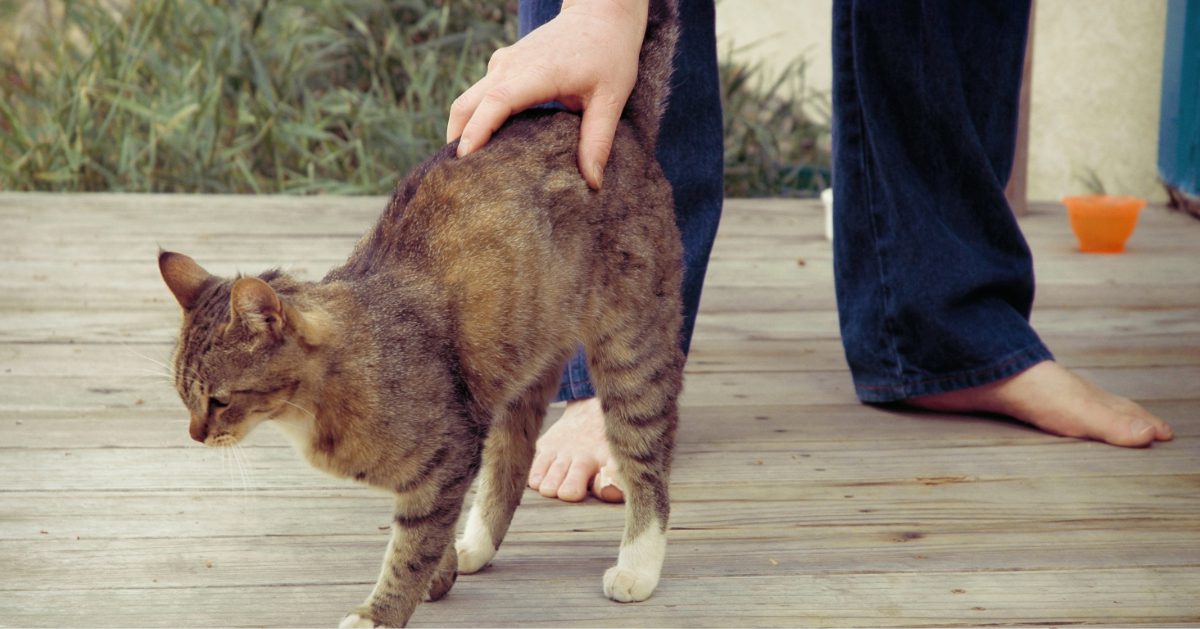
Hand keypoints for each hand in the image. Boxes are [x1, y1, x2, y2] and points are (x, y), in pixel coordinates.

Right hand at [446, 0, 648, 188]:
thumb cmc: (608, 54)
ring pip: (467, 100)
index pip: (496, 102)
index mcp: (536, 72)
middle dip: (457, 140)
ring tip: (467, 171)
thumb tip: (593, 182)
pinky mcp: (503, 65)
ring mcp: (503, 63)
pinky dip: (473, 120)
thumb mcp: (611, 97)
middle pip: (466, 104)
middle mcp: (510, 66)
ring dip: (461, 131)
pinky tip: (484, 147)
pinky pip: (478, 95)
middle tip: (460, 180)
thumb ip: (598, 140)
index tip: (465, 160)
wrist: (600, 13)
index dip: (478, 131)